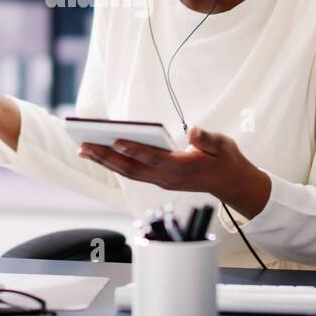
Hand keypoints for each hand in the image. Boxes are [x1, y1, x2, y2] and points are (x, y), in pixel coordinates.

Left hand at [78, 126, 271, 216]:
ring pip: (128, 173)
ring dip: (105, 162)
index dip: (135, 150)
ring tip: (83, 150)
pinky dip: (115, 165)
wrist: (232, 184)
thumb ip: (207, 139)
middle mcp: (168, 178)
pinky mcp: (160, 181)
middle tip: (83, 146)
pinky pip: (133, 173)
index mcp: (182, 167)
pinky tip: (101, 155)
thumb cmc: (225, 160)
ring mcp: (162, 182)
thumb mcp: (223, 145)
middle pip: (132, 169)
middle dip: (106, 157)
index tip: (116, 140)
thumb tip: (193, 131)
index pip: (154, 158)